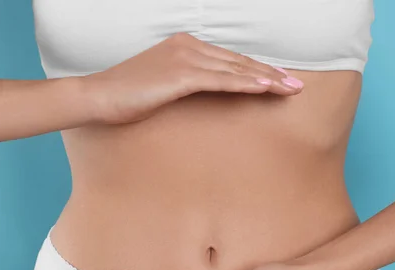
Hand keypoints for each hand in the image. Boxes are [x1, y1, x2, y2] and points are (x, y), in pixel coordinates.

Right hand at [79, 32, 303, 124]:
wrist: (98, 97)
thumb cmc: (127, 95)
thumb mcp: (162, 84)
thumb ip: (187, 83)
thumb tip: (207, 94)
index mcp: (185, 46)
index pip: (230, 59)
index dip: (258, 70)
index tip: (279, 81)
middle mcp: (189, 46)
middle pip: (239, 61)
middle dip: (271, 74)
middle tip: (296, 86)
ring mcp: (185, 58)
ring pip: (236, 69)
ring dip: (267, 80)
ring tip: (291, 90)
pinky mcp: (181, 75)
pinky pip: (221, 80)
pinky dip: (245, 84)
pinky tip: (266, 89)